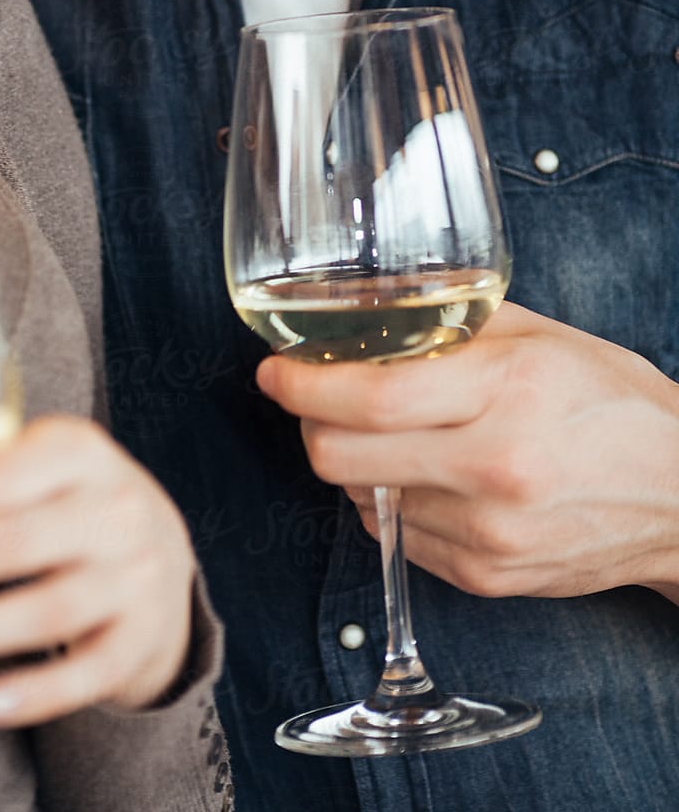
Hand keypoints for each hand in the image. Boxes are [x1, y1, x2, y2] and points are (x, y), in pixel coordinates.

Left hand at [0, 415, 196, 726]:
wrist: (163, 553)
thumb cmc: (65, 507)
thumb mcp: (33, 469)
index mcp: (74, 450)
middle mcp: (112, 505)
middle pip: (4, 542)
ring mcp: (135, 573)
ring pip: (41, 609)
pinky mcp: (143, 637)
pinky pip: (87, 673)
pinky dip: (36, 692)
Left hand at [257, 302, 678, 601]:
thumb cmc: (613, 404)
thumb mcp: (539, 337)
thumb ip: (453, 324)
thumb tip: (369, 310)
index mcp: (504, 393)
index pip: (371, 398)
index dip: (304, 386)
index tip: (275, 372)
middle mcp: (492, 469)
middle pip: (341, 459)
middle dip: (310, 426)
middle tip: (315, 401)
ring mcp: (487, 533)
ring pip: (361, 498)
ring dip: (353, 464)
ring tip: (391, 435)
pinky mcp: (486, 577)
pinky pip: (398, 537)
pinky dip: (391, 502)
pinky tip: (427, 475)